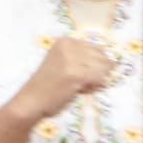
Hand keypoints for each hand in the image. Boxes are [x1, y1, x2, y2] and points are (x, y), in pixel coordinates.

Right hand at [3, 35, 119, 128]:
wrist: (30, 101)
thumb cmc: (47, 86)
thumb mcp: (62, 62)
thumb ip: (81, 58)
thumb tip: (112, 62)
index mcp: (66, 41)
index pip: (97, 48)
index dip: (94, 64)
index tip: (79, 74)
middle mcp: (69, 46)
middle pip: (103, 57)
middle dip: (98, 71)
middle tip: (80, 82)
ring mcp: (73, 59)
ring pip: (104, 68)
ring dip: (97, 80)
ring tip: (79, 86)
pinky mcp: (77, 74)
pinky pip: (100, 79)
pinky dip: (95, 87)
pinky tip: (81, 90)